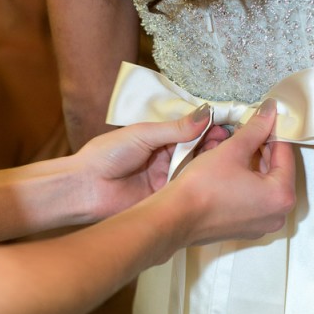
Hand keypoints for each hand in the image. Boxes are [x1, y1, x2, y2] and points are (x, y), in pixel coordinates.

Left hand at [74, 108, 229, 218]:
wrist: (85, 188)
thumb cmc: (106, 155)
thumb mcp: (143, 134)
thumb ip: (174, 128)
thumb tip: (204, 114)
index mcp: (158, 138)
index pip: (189, 130)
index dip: (207, 127)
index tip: (225, 125)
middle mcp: (164, 158)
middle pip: (196, 149)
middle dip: (212, 144)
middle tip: (228, 140)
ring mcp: (166, 179)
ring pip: (194, 169)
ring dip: (208, 162)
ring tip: (225, 155)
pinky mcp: (166, 198)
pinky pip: (187, 189)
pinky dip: (199, 182)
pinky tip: (213, 177)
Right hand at [171, 98, 296, 243]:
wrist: (175, 218)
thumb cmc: (204, 186)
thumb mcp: (232, 150)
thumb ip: (256, 129)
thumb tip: (270, 110)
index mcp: (282, 196)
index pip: (285, 154)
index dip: (273, 131)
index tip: (265, 117)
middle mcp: (278, 215)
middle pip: (278, 171)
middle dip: (263, 147)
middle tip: (248, 128)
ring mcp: (262, 225)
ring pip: (265, 184)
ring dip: (254, 162)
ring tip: (237, 144)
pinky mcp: (246, 229)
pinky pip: (254, 199)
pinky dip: (247, 181)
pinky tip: (232, 166)